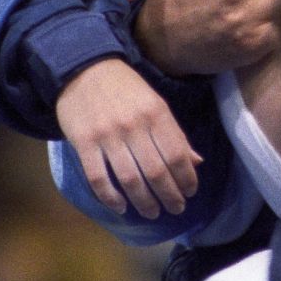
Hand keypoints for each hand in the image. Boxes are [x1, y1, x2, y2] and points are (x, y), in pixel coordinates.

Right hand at [55, 59, 199, 218]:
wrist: (84, 67)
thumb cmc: (126, 88)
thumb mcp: (156, 103)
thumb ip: (175, 134)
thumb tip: (197, 163)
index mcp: (156, 113)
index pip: (177, 155)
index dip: (186, 179)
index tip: (190, 193)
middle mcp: (134, 125)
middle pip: (156, 172)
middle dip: (169, 196)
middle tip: (176, 209)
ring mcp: (107, 135)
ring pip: (129, 179)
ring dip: (144, 202)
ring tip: (152, 213)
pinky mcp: (83, 142)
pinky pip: (98, 178)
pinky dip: (111, 198)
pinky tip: (121, 207)